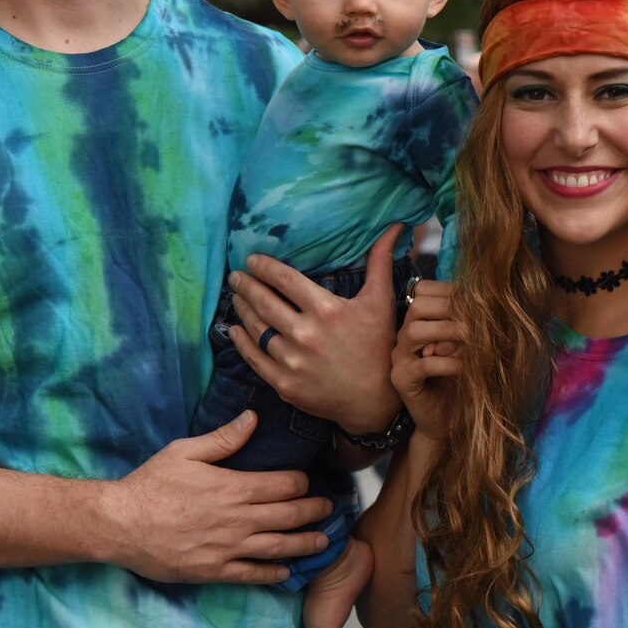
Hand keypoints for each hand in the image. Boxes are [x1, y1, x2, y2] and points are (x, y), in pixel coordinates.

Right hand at [104, 411, 334, 584]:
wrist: (120, 525)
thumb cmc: (150, 484)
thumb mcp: (184, 452)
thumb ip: (223, 439)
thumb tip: (253, 419)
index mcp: (232, 487)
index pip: (282, 485)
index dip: (302, 484)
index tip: (309, 482)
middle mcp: (236, 520)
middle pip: (288, 516)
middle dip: (314, 512)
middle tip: (330, 509)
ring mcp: (227, 548)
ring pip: (278, 547)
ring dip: (305, 544)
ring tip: (323, 541)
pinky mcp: (214, 571)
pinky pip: (252, 575)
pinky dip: (273, 574)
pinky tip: (286, 572)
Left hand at [227, 224, 405, 434]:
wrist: (375, 401)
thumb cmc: (379, 347)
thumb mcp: (380, 302)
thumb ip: (380, 262)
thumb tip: (393, 226)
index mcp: (326, 310)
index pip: (284, 279)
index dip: (264, 266)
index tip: (251, 259)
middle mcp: (306, 334)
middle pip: (264, 301)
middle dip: (245, 285)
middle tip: (235, 275)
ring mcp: (292, 361)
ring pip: (256, 328)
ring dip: (241, 309)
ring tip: (236, 297)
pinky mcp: (284, 384)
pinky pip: (253, 358)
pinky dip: (240, 341)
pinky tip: (234, 329)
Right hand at [392, 278, 462, 441]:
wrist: (447, 421)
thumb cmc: (459, 380)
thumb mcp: (467, 347)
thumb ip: (467, 327)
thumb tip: (484, 304)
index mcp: (418, 323)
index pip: (424, 292)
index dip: (450, 291)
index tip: (477, 298)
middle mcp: (404, 337)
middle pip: (417, 306)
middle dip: (450, 308)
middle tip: (477, 318)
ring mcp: (400, 358)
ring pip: (414, 331)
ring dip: (447, 331)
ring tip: (472, 339)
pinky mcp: (402, 380)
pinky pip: (422, 365)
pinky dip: (447, 363)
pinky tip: (465, 366)